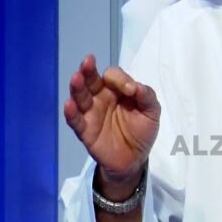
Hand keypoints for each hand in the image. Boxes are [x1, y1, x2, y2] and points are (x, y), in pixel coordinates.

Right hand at [64, 54, 160, 191]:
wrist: (135, 159)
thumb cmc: (142, 131)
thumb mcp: (152, 112)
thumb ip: (147, 96)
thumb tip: (135, 86)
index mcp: (116, 90)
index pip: (112, 75)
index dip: (119, 79)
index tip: (131, 90)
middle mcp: (100, 97)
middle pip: (91, 80)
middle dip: (88, 71)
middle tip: (88, 62)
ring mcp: (91, 113)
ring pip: (80, 97)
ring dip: (77, 87)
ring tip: (76, 78)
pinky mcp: (85, 131)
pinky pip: (75, 121)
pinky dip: (71, 113)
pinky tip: (69, 105)